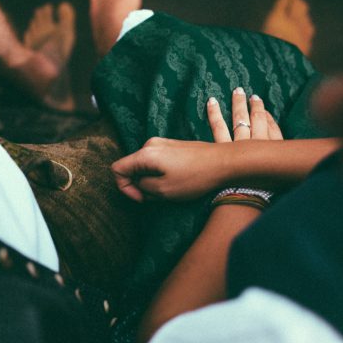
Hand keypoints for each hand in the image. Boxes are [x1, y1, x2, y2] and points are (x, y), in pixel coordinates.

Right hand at [110, 90, 281, 201]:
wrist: (225, 162)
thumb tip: (139, 184)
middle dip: (140, 186)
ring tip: (171, 190)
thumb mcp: (164, 190)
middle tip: (158, 197)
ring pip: (146, 167)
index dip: (124, 188)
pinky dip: (162, 175)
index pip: (117, 169)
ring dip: (152, 181)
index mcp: (145, 153)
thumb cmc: (196, 177)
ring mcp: (164, 143)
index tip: (141, 199)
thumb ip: (143, 187)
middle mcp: (151, 144)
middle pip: (132, 167)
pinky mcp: (175, 147)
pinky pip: (158, 163)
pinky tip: (178, 183)